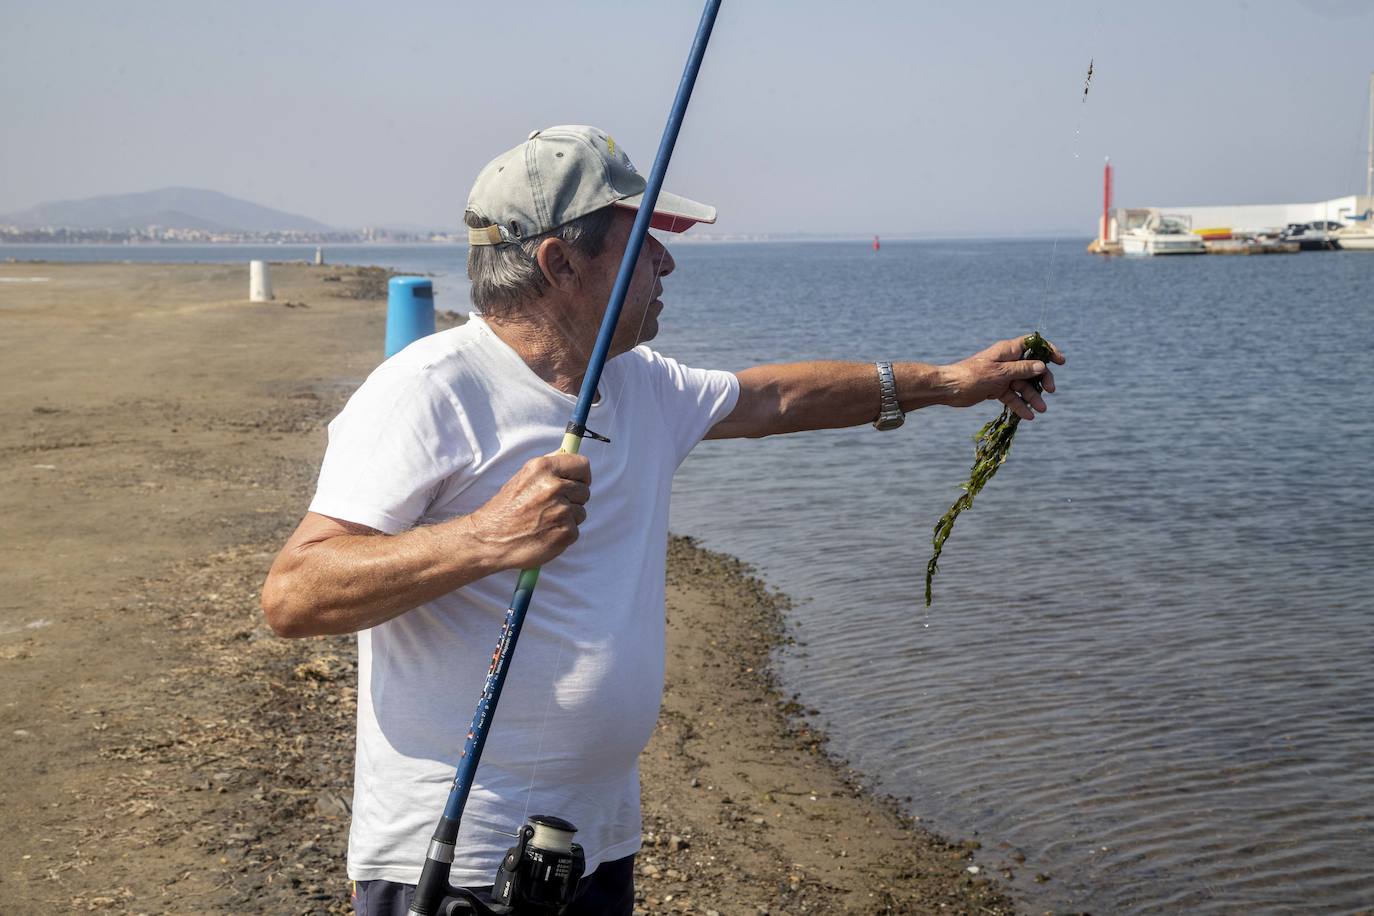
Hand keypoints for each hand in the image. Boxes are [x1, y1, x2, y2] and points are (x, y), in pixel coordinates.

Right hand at [465, 452, 591, 570]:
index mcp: (543, 468)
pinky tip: (544, 534)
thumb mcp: (522, 478)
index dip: (581, 475)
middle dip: (572, 500)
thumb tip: (567, 452)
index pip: (582, 465)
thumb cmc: (504, 510)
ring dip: (567, 518)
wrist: (488, 539)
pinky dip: (563, 535)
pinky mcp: (565, 533)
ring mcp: (561, 511)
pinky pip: (575, 530)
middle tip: (550, 507)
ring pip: (581, 512)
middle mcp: (554, 487)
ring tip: (543, 522)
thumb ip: (547, 467)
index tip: (575, 482)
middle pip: (584, 490)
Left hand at [941, 335, 1065, 419]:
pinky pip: (1011, 396)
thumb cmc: (973, 375)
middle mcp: (1007, 362)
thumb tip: (1041, 365)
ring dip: (1032, 396)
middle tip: (1050, 391)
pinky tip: (1028, 416)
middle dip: (1042, 379)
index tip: (1060, 361)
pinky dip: (1019, 405)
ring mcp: (1002, 376)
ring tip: (1041, 410)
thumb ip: (1021, 369)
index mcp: (1008, 351)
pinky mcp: (996, 389)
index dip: (1048, 350)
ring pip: (1022, 385)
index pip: (1033, 344)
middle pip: (1032, 368)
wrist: (949, 389)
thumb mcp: (1000, 373)